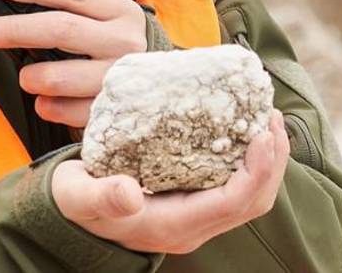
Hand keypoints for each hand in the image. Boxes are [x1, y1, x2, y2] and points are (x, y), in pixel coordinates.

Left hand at [0, 0, 147, 127]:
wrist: (165, 84)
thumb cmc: (118, 44)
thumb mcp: (104, 17)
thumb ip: (68, 7)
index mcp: (118, 11)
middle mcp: (123, 41)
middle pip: (62, 29)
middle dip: (19, 29)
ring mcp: (120, 77)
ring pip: (62, 76)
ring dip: (33, 76)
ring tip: (25, 77)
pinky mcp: (115, 110)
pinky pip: (71, 111)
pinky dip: (50, 107)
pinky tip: (44, 102)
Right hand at [52, 109, 290, 253]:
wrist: (69, 214)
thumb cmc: (74, 202)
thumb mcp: (79, 197)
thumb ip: (102, 196)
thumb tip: (129, 194)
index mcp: (173, 225)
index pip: (234, 204)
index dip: (258, 170)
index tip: (262, 132)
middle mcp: (193, 226)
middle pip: (254, 201)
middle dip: (272, 161)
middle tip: (271, 116)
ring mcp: (197, 215)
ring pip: (251, 195)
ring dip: (266, 158)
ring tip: (265, 117)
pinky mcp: (195, 200)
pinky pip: (236, 184)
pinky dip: (249, 157)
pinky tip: (244, 126)